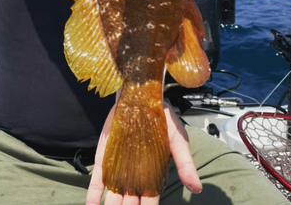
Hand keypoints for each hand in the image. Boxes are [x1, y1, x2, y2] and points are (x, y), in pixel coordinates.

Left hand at [86, 103, 201, 204]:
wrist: (142, 97)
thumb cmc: (162, 118)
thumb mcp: (178, 140)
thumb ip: (185, 164)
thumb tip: (197, 188)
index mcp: (153, 174)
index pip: (149, 201)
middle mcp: (134, 175)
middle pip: (128, 202)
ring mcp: (118, 166)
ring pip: (112, 195)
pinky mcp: (105, 156)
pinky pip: (98, 178)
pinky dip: (93, 194)